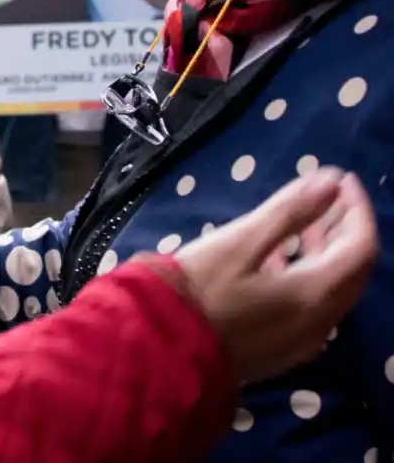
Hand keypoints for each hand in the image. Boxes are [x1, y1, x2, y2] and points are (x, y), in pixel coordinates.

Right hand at [173, 167, 376, 382]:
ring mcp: (303, 339)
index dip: (357, 209)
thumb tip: (329, 181)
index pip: (360, 247)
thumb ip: (289, 210)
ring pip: (334, 289)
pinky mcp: (283, 348)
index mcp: (315, 293)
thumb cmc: (200, 287)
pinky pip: (313, 305)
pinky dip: (309, 274)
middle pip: (353, 270)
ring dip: (327, 251)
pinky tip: (281, 258)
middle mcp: (321, 321)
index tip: (341, 178)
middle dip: (345, 228)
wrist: (166, 344)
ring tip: (306, 219)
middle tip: (329, 194)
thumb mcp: (241, 241)